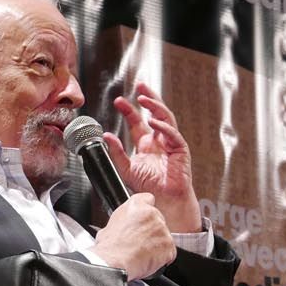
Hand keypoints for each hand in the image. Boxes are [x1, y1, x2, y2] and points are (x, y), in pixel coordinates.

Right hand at [91, 193, 176, 280]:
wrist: (113, 262)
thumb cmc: (109, 247)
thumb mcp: (109, 225)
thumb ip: (123, 220)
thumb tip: (122, 226)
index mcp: (136, 205)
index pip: (148, 199)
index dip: (146, 212)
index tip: (144, 220)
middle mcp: (152, 213)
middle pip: (159, 220)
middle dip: (153, 231)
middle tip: (141, 242)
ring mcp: (162, 229)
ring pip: (164, 237)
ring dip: (157, 246)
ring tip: (142, 254)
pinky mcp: (169, 244)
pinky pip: (169, 252)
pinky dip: (162, 258)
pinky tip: (149, 261)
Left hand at [104, 81, 201, 232]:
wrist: (162, 200)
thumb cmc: (148, 187)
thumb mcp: (125, 168)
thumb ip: (116, 152)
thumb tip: (105, 136)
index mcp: (146, 144)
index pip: (138, 121)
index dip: (129, 110)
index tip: (119, 101)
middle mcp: (159, 140)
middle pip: (156, 113)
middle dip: (149, 98)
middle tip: (140, 85)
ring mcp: (171, 143)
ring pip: (166, 118)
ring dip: (156, 106)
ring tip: (145, 98)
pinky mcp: (180, 150)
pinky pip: (173, 134)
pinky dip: (164, 127)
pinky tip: (154, 122)